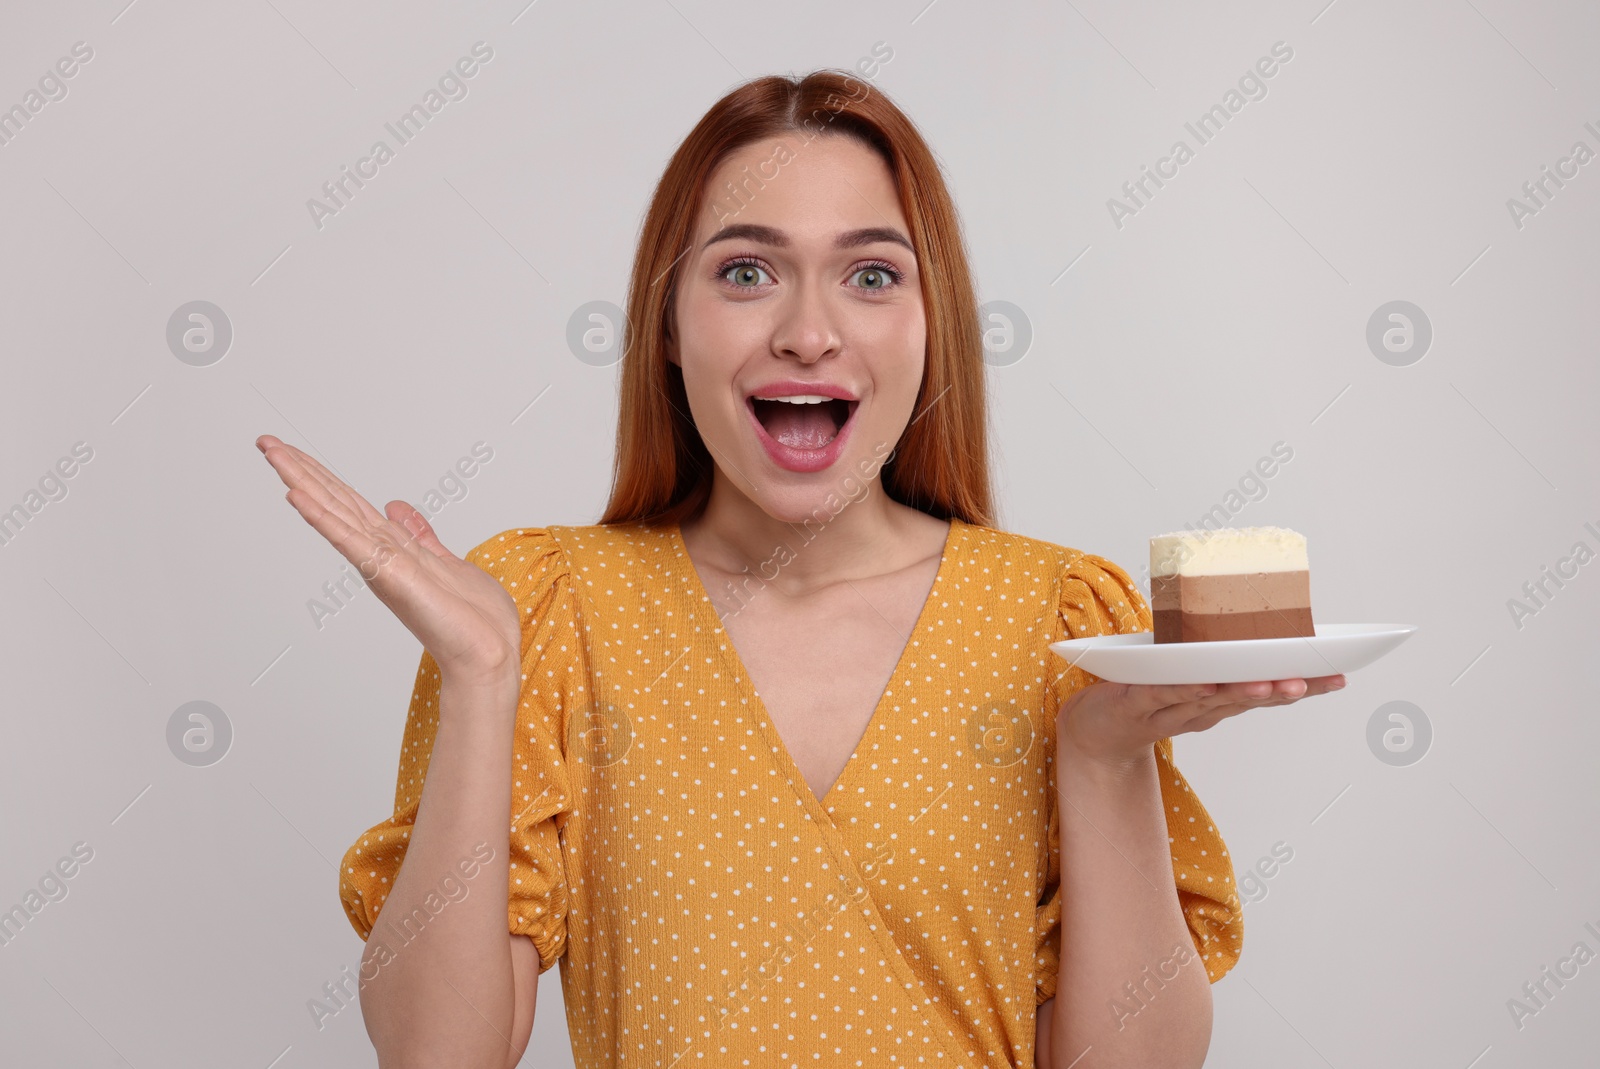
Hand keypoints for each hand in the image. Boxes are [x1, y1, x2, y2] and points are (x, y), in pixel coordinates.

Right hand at [257, 434, 521, 679]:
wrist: (487, 652)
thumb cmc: (472, 618)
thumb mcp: (446, 562)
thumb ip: (419, 536)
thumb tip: (396, 508)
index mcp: (391, 547)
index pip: (349, 502)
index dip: (322, 475)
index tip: (292, 451)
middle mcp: (378, 553)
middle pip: (333, 501)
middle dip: (299, 469)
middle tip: (264, 440)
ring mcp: (379, 563)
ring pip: (333, 513)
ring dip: (301, 482)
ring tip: (271, 453)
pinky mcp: (386, 574)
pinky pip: (348, 541)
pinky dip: (322, 518)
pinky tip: (297, 496)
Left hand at [1057, 674, 1346, 770]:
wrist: (1092, 733)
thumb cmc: (1141, 694)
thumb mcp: (1184, 672)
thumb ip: (1213, 653)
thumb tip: (1247, 613)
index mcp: (1218, 700)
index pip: (1266, 693)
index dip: (1304, 686)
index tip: (1341, 674)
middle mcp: (1200, 710)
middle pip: (1246, 699)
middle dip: (1282, 690)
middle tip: (1313, 680)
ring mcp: (1168, 709)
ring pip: (1211, 700)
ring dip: (1241, 692)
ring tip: (1270, 684)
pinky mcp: (1133, 704)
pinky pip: (1163, 694)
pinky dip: (1185, 688)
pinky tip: (1204, 682)